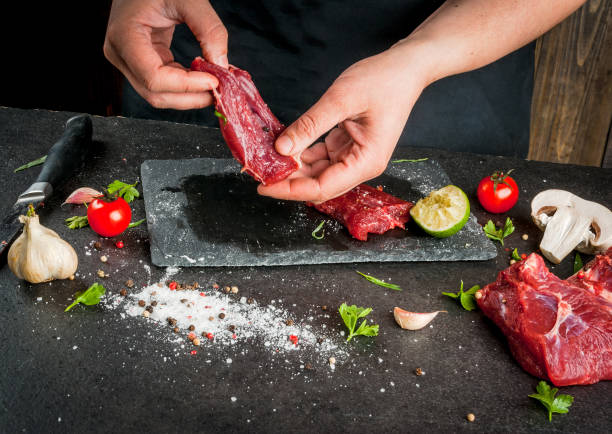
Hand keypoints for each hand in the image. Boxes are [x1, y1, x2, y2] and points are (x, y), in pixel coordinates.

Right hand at [104, 0, 227, 109]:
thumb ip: (209, 30)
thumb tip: (222, 65)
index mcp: (124, 35)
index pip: (154, 77)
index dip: (186, 85)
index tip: (214, 80)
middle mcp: (120, 54)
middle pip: (155, 94)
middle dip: (191, 97)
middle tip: (221, 91)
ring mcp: (128, 61)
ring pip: (160, 95)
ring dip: (190, 96)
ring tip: (216, 85)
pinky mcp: (140, 63)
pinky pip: (164, 85)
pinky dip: (187, 86)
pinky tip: (205, 78)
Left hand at [258, 43, 430, 202]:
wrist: (405, 68)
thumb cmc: (383, 81)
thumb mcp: (341, 99)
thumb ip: (310, 125)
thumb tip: (282, 148)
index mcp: (366, 162)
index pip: (322, 188)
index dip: (290, 190)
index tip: (263, 187)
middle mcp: (361, 165)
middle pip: (319, 185)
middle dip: (288, 182)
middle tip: (259, 172)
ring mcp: (354, 157)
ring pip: (318, 174)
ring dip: (294, 169)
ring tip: (266, 160)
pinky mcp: (348, 146)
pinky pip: (321, 158)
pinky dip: (302, 155)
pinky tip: (283, 148)